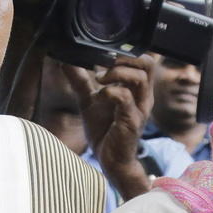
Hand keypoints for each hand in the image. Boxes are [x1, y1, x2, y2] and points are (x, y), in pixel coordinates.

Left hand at [64, 56, 154, 199]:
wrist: (110, 159)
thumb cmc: (104, 130)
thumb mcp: (89, 100)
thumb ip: (80, 80)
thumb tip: (65, 60)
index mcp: (137, 89)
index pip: (143, 61)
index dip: (127, 53)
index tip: (104, 54)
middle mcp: (143, 96)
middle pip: (148, 64)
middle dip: (125, 58)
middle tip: (104, 63)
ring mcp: (140, 108)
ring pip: (139, 78)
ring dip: (116, 73)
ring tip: (99, 78)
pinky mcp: (132, 121)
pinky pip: (124, 98)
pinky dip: (109, 91)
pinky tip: (99, 96)